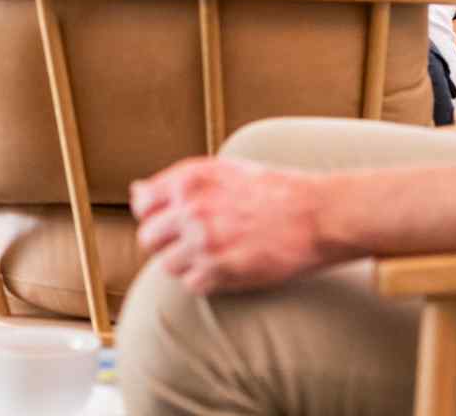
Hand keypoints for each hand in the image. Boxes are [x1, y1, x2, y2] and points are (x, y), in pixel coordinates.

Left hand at [130, 157, 334, 294]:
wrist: (319, 213)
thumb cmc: (274, 190)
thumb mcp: (222, 171)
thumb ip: (178, 183)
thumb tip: (137, 192)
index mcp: (189, 179)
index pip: (142, 204)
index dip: (155, 215)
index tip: (171, 221)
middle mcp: (191, 208)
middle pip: (149, 238)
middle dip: (166, 243)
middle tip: (192, 243)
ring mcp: (204, 241)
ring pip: (168, 265)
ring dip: (187, 264)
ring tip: (215, 255)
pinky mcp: (222, 269)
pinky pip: (193, 284)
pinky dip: (207, 282)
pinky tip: (227, 268)